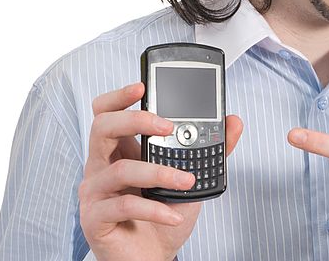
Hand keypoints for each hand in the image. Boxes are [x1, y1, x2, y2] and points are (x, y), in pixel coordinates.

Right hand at [79, 82, 243, 260]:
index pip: (107, 112)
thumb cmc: (163, 216)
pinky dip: (155, 210)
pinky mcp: (94, 219)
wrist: (154, 258)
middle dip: (135, 120)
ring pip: (119, 169)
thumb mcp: (192, 178)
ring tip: (186, 181)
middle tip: (167, 126)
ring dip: (158, 172)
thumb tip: (234, 121)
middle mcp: (101, 166)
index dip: (119, 96)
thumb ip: (210, 149)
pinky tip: (174, 216)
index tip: (142, 85)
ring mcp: (95, 193)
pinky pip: (124, 206)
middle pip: (102, 127)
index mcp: (120, 149)